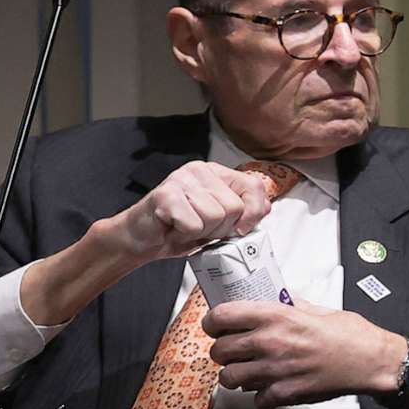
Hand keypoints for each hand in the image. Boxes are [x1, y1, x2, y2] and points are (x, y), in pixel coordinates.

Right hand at [102, 162, 272, 262]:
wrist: (142, 239)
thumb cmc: (181, 229)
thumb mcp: (221, 222)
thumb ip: (245, 212)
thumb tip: (266, 209)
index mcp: (217, 172)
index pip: (254, 186)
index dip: (253, 213)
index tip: (239, 228)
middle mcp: (200, 170)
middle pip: (234, 207)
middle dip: (220, 228)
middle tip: (200, 228)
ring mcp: (181, 179)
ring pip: (215, 217)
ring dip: (201, 232)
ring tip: (186, 227)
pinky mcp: (165, 194)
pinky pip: (194, 224)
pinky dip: (185, 234)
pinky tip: (173, 227)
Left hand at [205, 300, 406, 408]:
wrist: (370, 361)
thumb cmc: (350, 335)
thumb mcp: (318, 310)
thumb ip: (291, 307)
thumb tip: (275, 301)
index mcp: (277, 316)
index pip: (223, 316)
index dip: (213, 321)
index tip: (216, 326)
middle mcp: (271, 342)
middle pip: (219, 350)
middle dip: (222, 351)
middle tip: (233, 351)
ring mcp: (275, 370)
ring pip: (229, 377)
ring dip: (236, 375)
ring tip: (248, 372)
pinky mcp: (284, 393)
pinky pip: (255, 399)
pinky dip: (261, 396)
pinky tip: (272, 387)